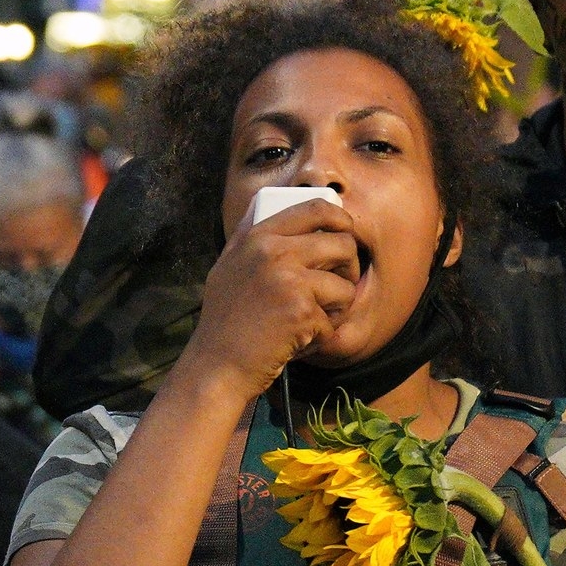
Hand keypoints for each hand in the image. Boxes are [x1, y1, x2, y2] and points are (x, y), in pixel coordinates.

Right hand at [180, 194, 362, 397]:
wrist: (216, 365)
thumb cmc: (224, 320)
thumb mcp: (228, 265)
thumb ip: (248, 233)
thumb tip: (264, 200)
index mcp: (258, 237)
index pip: (316, 209)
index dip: (341, 218)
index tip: (345, 233)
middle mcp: (274, 253)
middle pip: (343, 243)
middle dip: (349, 268)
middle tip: (338, 287)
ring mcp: (288, 281)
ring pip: (345, 286)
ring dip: (336, 309)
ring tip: (311, 320)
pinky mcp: (301, 312)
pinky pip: (333, 322)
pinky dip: (319, 337)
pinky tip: (296, 341)